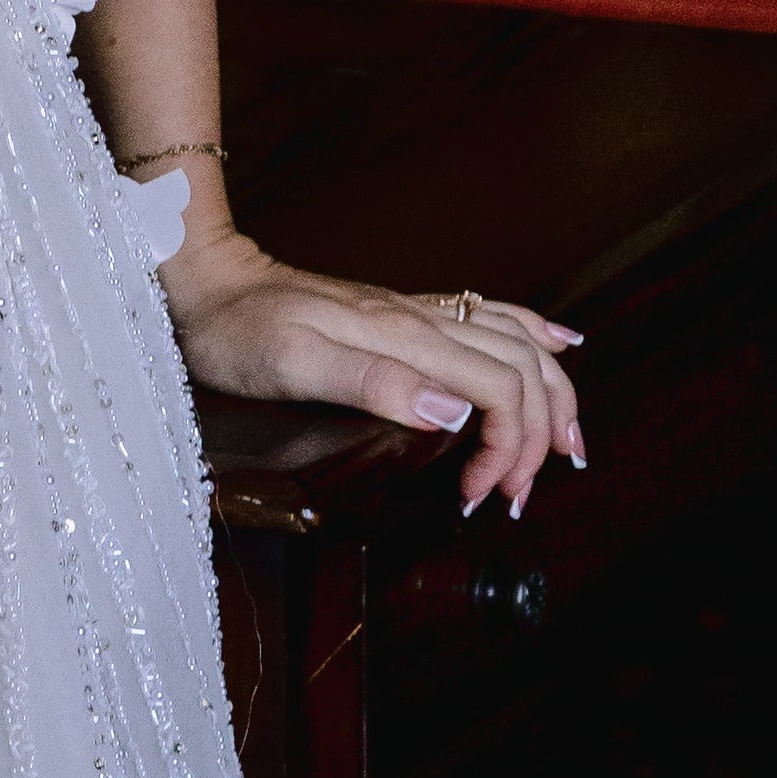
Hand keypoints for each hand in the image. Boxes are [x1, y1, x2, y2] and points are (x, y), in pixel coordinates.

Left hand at [161, 227, 586, 515]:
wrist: (207, 282)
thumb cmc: (237, 330)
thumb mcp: (292, 365)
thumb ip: (373, 384)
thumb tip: (454, 410)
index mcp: (407, 337)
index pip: (499, 391)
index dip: (509, 447)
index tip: (478, 495)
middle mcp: (424, 319)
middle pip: (523, 370)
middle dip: (541, 435)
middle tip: (518, 495)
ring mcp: (418, 312)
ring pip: (520, 343)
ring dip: (555, 394)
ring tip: (569, 444)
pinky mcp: (406, 314)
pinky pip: (494, 316)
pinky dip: (538, 336)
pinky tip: (561, 345)